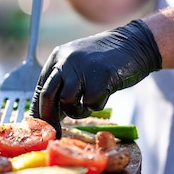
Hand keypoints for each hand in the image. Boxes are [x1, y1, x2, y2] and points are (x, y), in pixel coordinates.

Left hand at [31, 20, 161, 136]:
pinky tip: (104, 95)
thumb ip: (63, 82)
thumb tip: (50, 113)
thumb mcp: (78, 64)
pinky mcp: (101, 77)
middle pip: (47, 95)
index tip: (41, 127)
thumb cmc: (105, 59)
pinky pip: (91, 103)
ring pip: (67, 101)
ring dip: (77, 110)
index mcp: (57, 57)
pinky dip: (97, 105)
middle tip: (56, 131)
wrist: (135, 43)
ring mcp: (82, 68)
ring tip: (88, 104)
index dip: (38, 110)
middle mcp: (66, 60)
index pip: (40, 88)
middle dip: (49, 117)